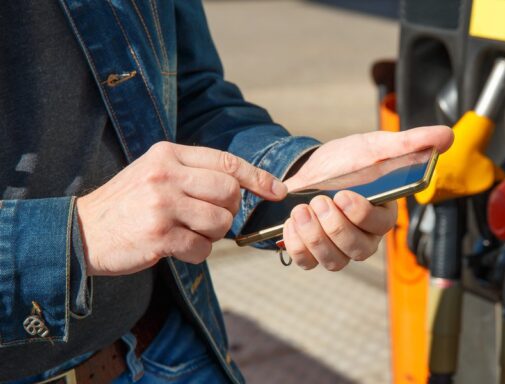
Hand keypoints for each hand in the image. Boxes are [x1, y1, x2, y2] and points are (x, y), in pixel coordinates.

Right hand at [76, 142, 285, 275]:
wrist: (81, 232)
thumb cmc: (128, 204)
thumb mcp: (155, 172)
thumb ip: (193, 172)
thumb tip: (243, 185)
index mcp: (167, 154)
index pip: (226, 161)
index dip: (258, 178)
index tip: (278, 191)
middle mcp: (166, 175)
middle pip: (229, 193)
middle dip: (228, 211)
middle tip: (207, 219)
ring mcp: (161, 205)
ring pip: (220, 222)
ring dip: (212, 235)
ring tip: (187, 233)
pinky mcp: (159, 236)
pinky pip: (202, 248)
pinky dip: (196, 253)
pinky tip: (176, 249)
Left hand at [281, 125, 452, 269]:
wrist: (312, 168)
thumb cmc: (349, 161)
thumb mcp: (377, 146)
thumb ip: (411, 142)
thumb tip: (446, 136)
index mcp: (383, 214)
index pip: (381, 225)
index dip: (362, 215)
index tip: (344, 195)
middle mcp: (364, 237)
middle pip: (357, 250)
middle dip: (335, 227)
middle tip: (319, 200)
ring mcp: (338, 249)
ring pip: (334, 261)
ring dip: (315, 237)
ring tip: (301, 210)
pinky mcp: (313, 253)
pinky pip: (306, 261)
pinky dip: (297, 245)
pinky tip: (291, 221)